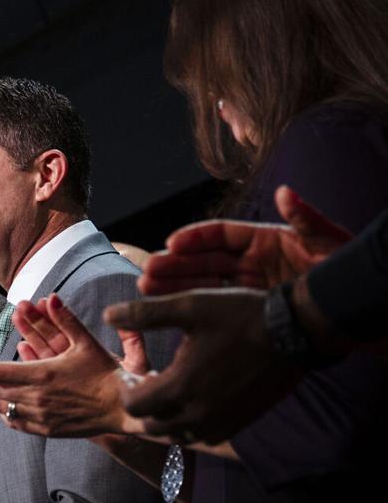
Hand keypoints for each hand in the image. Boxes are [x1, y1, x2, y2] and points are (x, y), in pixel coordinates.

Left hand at [0, 294, 147, 437]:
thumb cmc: (105, 372)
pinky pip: (16, 423)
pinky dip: (6, 413)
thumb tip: (51, 296)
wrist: (123, 407)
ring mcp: (41, 416)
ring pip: (2, 408)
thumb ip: (65, 319)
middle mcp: (37, 397)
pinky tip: (7, 405)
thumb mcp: (86, 342)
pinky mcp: (47, 429)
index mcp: (42, 374)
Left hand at [105, 288, 297, 442]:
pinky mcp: (240, 424)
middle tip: (148, 381)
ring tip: (171, 390)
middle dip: (144, 405)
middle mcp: (199, 413)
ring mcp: (222, 422)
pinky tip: (196, 399)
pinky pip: (205, 436)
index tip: (131, 372)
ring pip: (179, 434)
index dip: (126, 389)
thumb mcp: (190, 307)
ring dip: (167, 418)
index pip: (134, 406)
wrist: (295, 332)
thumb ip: (145, 314)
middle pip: (153, 425)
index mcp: (181, 386)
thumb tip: (108, 315)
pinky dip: (192, 425)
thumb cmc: (240, 315)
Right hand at [139, 185, 351, 294]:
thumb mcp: (329, 241)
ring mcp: (248, 287)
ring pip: (203, 284)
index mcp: (266, 240)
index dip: (196, 237)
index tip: (172, 243)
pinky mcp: (248, 309)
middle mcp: (252, 262)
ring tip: (146, 288)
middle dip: (174, 265)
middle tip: (148, 272)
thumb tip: (285, 193)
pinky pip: (214, 306)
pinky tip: (168, 309)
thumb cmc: (345, 271)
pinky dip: (190, 306)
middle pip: (205, 261)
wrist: (357, 309)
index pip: (222, 234)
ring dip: (174, 286)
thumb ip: (306, 218)